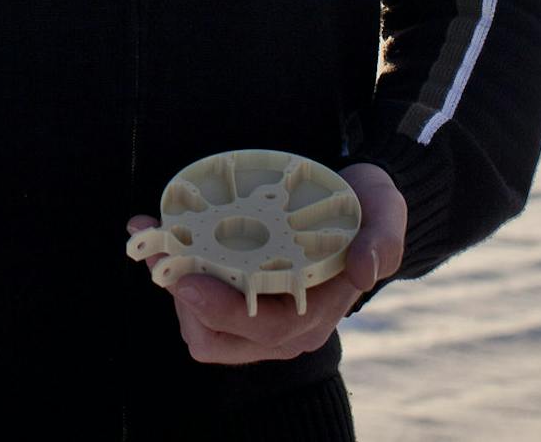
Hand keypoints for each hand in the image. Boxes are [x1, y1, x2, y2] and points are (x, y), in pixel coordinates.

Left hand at [126, 162, 406, 365]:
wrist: (355, 202)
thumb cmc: (366, 207)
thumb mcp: (386, 211)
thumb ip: (383, 239)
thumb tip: (365, 271)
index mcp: (316, 314)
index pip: (264, 329)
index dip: (221, 310)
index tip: (186, 278)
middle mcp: (283, 329)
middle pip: (216, 337)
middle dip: (182, 298)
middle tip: (162, 252)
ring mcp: (255, 318)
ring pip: (196, 326)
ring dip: (170, 285)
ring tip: (155, 240)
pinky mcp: (236, 300)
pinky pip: (193, 305)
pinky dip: (171, 274)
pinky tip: (154, 235)